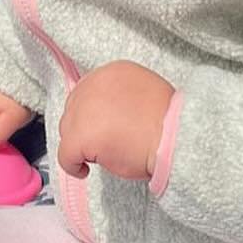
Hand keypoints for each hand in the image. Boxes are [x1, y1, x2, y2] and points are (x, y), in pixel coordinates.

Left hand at [57, 62, 173, 182]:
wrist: (176, 136)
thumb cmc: (169, 123)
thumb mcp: (143, 95)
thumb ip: (120, 98)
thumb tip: (105, 116)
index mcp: (111, 72)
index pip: (87, 92)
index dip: (91, 113)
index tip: (101, 127)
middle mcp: (93, 84)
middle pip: (74, 109)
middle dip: (83, 127)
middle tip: (100, 145)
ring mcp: (84, 110)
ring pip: (68, 130)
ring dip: (80, 143)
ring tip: (101, 155)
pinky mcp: (81, 135)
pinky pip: (66, 155)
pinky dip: (72, 165)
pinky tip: (84, 170)